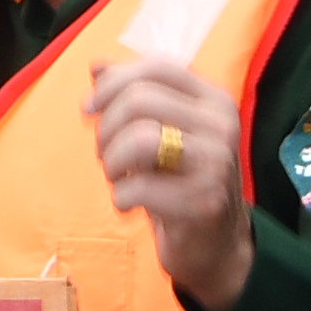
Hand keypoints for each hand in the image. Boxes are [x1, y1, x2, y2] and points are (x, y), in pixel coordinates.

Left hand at [90, 59, 255, 310]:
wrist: (215, 245)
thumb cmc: (180, 182)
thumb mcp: (161, 133)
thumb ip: (133, 96)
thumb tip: (97, 65)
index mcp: (213, 100)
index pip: (157, 68)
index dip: (114, 83)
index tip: (89, 108)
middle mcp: (221, 125)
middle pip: (140, 100)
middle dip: (106, 127)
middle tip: (105, 154)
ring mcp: (216, 163)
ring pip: (138, 139)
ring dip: (112, 162)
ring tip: (117, 178)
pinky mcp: (202, 201)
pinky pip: (138, 187)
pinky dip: (121, 197)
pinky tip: (129, 205)